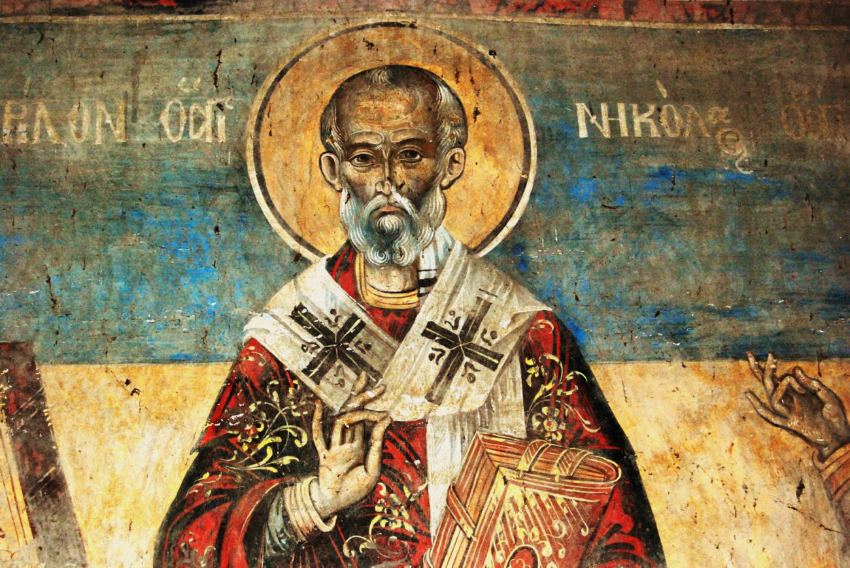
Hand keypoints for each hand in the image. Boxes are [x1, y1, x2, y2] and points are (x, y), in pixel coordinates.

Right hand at [310, 372, 391, 518]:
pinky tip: (319, 406)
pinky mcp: (324, 456)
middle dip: (360, 395)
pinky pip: (319, 437)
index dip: (373, 407)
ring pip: (340, 421)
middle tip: (367, 377)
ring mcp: (334, 447)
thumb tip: (386, 418)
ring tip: (359, 392)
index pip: (366, 420)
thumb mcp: (373, 467)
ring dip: (350, 406)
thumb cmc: (355, 490)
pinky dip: (317, 421)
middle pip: (353, 413)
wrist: (337, 506)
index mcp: (359, 445)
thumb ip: (377, 443)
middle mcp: (347, 442)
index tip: (383, 395)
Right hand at [745, 351, 849, 459]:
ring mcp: (788, 412)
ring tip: (772, 364)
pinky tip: (748, 393)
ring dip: (770, 378)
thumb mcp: (826, 395)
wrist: (840, 437)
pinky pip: (771, 413)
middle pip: (769, 384)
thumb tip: (793, 369)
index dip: (776, 368)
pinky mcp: (790, 423)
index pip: (780, 378)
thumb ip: (810, 383)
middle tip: (749, 353)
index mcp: (797, 394)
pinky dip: (759, 404)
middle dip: (759, 368)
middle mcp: (790, 401)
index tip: (774, 356)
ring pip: (771, 394)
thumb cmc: (835, 417)